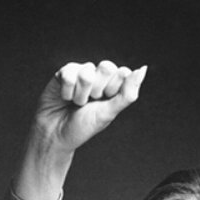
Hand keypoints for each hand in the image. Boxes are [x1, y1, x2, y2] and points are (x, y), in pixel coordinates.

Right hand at [30, 60, 147, 154]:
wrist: (57, 133)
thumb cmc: (84, 125)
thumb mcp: (109, 112)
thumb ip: (128, 93)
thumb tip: (142, 69)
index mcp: (114, 85)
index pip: (124, 72)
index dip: (114, 90)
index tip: (106, 102)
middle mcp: (99, 76)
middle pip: (107, 66)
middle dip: (98, 90)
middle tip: (91, 102)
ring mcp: (82, 72)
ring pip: (87, 72)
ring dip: (81, 95)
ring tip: (77, 103)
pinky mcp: (64, 72)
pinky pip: (69, 74)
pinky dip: (67, 92)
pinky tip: (65, 98)